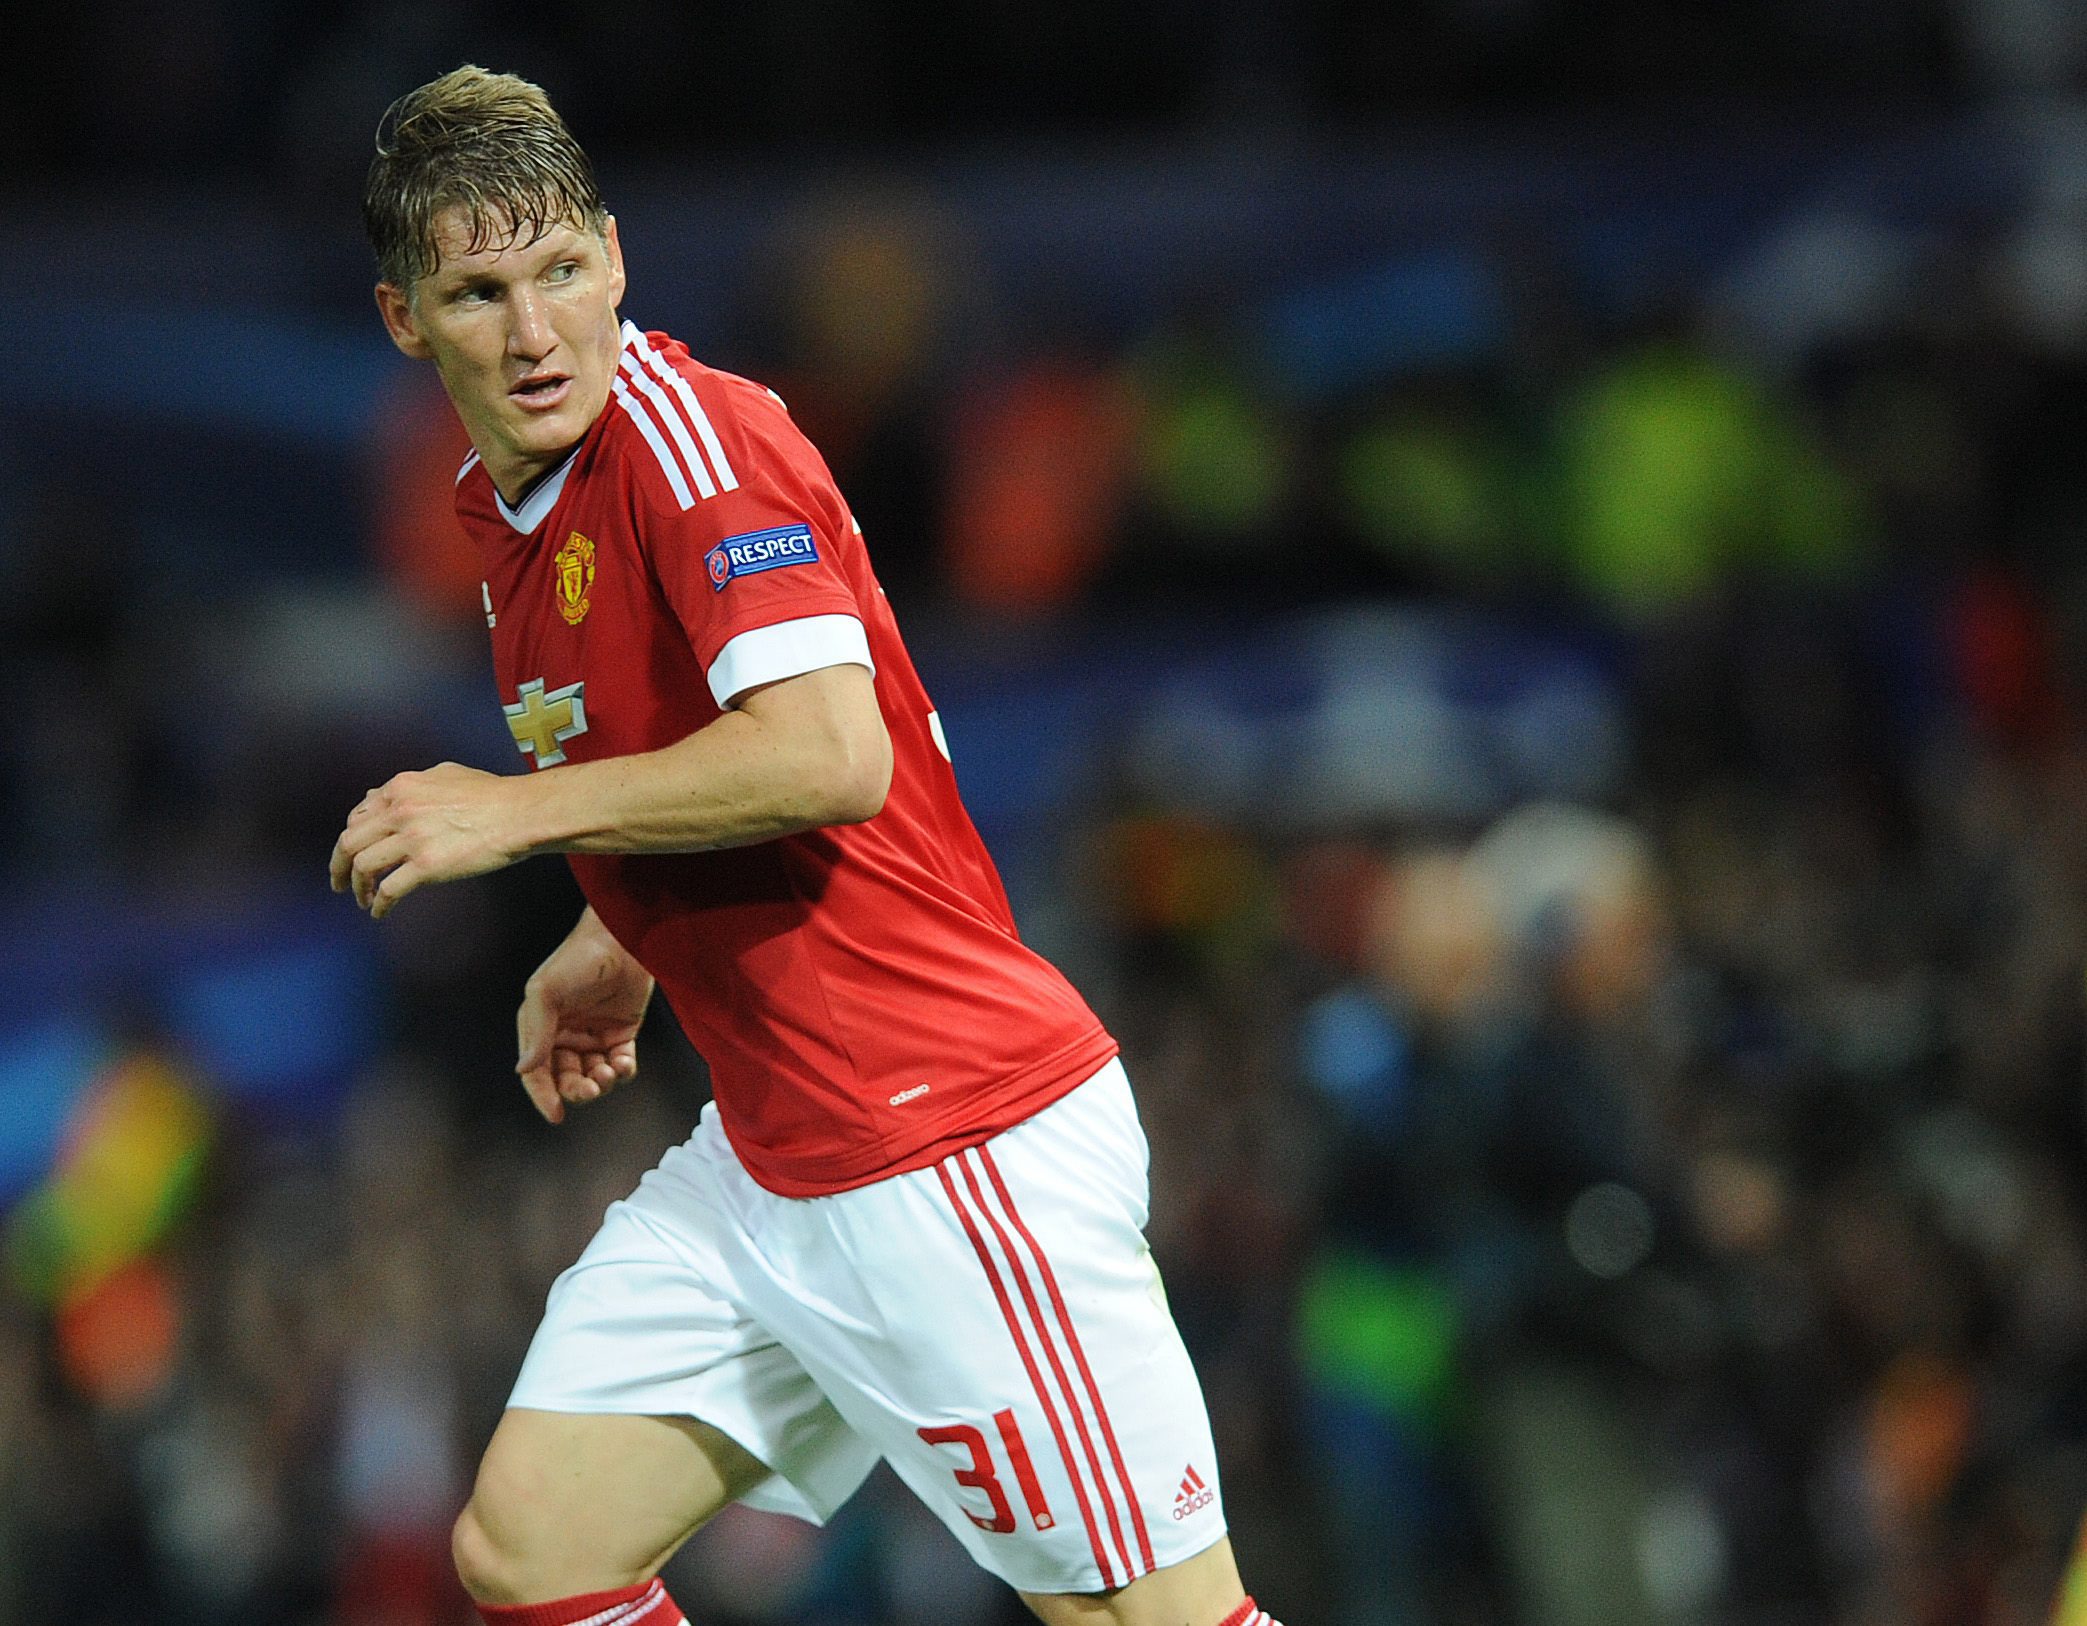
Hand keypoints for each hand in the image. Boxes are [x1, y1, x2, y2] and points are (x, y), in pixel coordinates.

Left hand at [330, 763, 525, 918]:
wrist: (520, 814)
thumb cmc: (492, 794)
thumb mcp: (446, 774)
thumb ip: (411, 784)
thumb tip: (384, 795)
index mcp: (401, 788)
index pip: (358, 815)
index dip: (351, 838)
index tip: (351, 854)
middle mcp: (400, 811)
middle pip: (349, 842)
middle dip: (338, 866)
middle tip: (338, 882)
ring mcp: (412, 839)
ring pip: (363, 866)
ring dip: (358, 887)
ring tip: (362, 900)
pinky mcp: (427, 866)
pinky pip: (389, 889)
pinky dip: (379, 904)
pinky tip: (380, 912)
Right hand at [515, 911, 655, 1123]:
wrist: (622, 940)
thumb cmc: (578, 959)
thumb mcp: (545, 991)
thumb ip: (536, 1032)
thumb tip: (524, 1069)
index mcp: (541, 1028)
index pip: (537, 1072)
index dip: (543, 1096)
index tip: (556, 1115)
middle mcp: (565, 1036)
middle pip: (567, 1079)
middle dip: (578, 1090)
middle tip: (590, 1087)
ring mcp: (594, 1036)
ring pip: (594, 1076)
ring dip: (601, 1082)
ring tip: (608, 1071)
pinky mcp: (622, 1033)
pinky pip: (620, 1065)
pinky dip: (622, 1071)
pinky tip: (622, 1064)